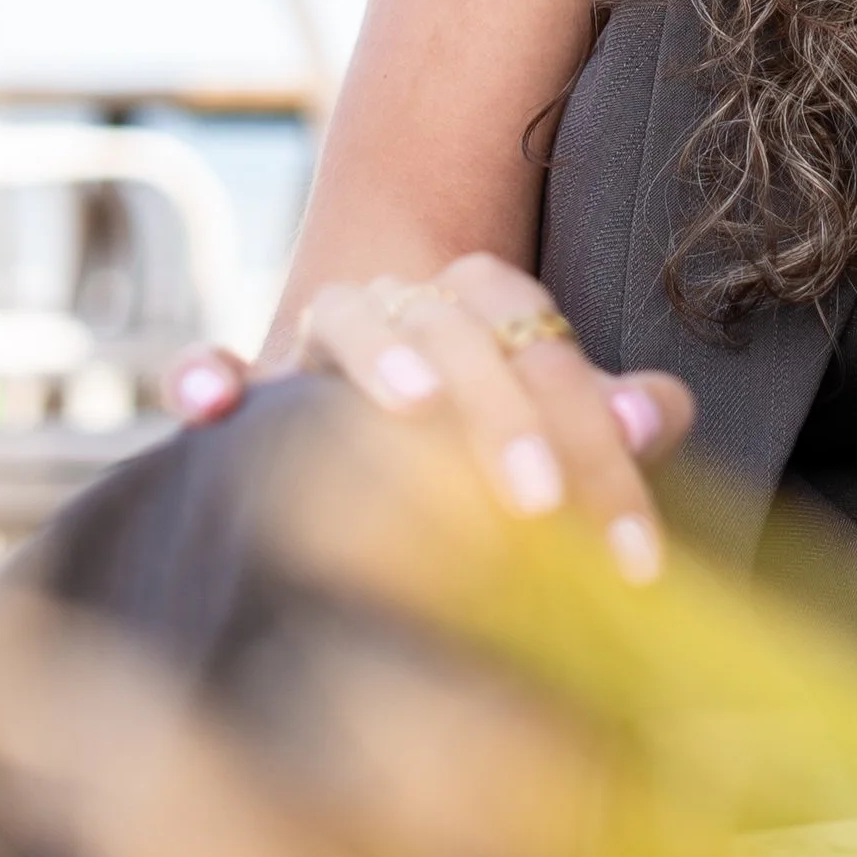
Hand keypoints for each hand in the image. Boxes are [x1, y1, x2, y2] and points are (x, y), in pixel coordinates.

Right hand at [161, 254, 693, 583]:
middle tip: (540, 507)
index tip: (631, 555)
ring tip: (415, 407)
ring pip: (352, 316)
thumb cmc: (499, 437)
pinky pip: (218, 364)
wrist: (393, 388)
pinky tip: (207, 402)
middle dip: (508, 417)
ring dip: (381, 353)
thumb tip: (649, 416)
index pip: (547, 343)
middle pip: (462, 331)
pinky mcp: (256, 384)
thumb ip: (612, 419)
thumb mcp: (562, 425)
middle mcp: (408, 303)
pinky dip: (207, 371)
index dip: (599, 441)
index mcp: (487, 300)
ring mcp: (326, 333)